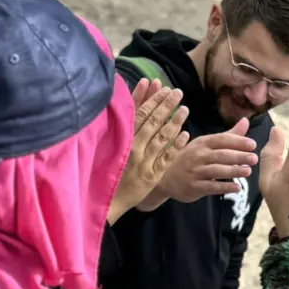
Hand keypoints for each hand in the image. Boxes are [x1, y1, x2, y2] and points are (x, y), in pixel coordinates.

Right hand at [108, 80, 189, 224]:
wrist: (105, 202)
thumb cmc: (103, 173)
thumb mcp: (106, 148)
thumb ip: (117, 128)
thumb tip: (123, 106)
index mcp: (121, 140)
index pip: (138, 114)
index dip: (150, 99)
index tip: (160, 86)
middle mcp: (133, 149)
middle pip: (152, 122)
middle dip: (165, 105)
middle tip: (177, 92)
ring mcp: (144, 163)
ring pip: (162, 138)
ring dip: (174, 122)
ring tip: (185, 109)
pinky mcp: (152, 176)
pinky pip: (166, 158)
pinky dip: (176, 146)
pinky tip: (186, 134)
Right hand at [144, 118, 258, 207]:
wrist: (165, 177)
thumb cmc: (190, 158)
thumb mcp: (205, 144)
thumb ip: (228, 135)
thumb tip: (246, 122)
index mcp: (202, 143)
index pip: (222, 140)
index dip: (237, 142)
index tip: (253, 144)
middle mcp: (198, 155)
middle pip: (221, 155)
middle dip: (238, 156)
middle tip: (254, 159)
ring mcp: (195, 171)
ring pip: (217, 170)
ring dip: (233, 171)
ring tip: (248, 171)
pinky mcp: (194, 186)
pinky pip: (211, 186)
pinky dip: (225, 187)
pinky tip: (237, 188)